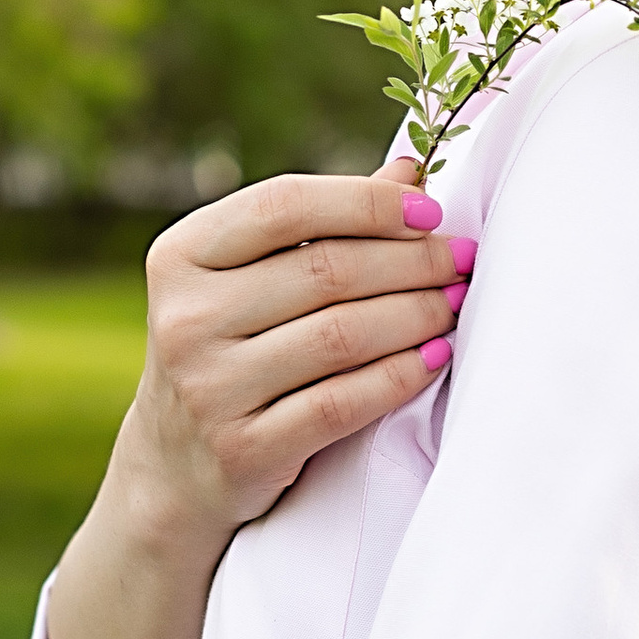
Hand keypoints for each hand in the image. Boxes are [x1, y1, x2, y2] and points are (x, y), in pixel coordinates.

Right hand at [122, 166, 475, 547]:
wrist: (178, 465)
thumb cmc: (234, 348)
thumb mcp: (252, 278)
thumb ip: (323, 225)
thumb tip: (410, 173)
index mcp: (182, 255)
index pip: (286, 205)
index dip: (368, 202)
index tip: (430, 213)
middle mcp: (186, 318)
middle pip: (327, 270)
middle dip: (412, 261)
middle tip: (460, 261)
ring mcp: (209, 388)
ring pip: (342, 335)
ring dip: (417, 314)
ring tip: (454, 303)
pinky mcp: (243, 449)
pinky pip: (343, 402)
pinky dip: (400, 375)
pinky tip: (434, 357)